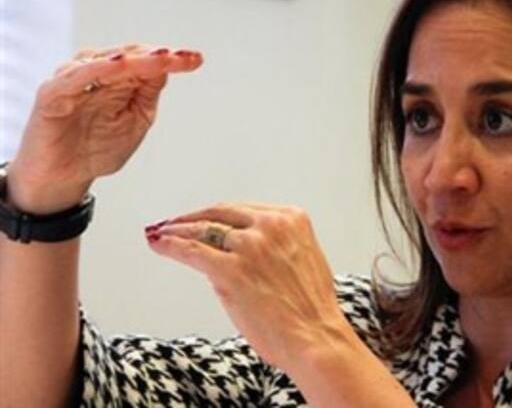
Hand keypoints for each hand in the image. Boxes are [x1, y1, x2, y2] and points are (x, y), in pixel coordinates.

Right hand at [9, 45, 201, 212]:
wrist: (63, 178)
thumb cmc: (97, 148)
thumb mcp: (136, 120)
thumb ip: (147, 94)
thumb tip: (167, 66)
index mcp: (117, 78)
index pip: (147, 61)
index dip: (173, 59)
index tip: (197, 59)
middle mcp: (96, 72)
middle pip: (131, 56)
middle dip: (160, 56)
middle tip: (185, 57)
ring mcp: (73, 79)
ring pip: (107, 61)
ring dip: (135, 59)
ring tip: (161, 58)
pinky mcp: (52, 92)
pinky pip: (76, 77)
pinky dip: (98, 68)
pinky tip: (119, 65)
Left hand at [145, 203, 353, 369]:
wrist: (316, 337)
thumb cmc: (312, 308)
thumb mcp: (303, 257)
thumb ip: (277, 244)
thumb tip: (242, 247)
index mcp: (291, 218)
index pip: (243, 209)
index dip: (216, 213)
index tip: (203, 215)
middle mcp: (270, 226)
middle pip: (219, 213)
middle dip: (192, 217)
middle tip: (174, 222)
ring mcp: (250, 246)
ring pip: (202, 230)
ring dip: (176, 230)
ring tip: (161, 233)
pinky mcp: (230, 270)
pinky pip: (192, 251)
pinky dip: (171, 246)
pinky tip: (159, 245)